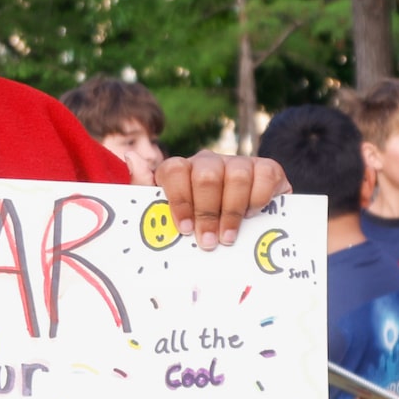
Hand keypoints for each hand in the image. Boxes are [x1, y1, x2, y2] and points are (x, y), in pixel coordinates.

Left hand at [154, 152, 288, 250]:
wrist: (245, 229)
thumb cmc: (199, 224)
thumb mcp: (169, 215)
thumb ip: (145, 190)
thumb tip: (131, 158)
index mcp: (183, 170)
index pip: (175, 170)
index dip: (179, 199)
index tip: (183, 228)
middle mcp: (210, 162)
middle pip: (206, 175)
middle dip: (206, 212)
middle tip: (207, 241)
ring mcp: (239, 163)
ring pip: (236, 175)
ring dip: (231, 211)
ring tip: (228, 237)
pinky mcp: (267, 169)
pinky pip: (264, 175)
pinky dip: (259, 198)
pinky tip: (252, 215)